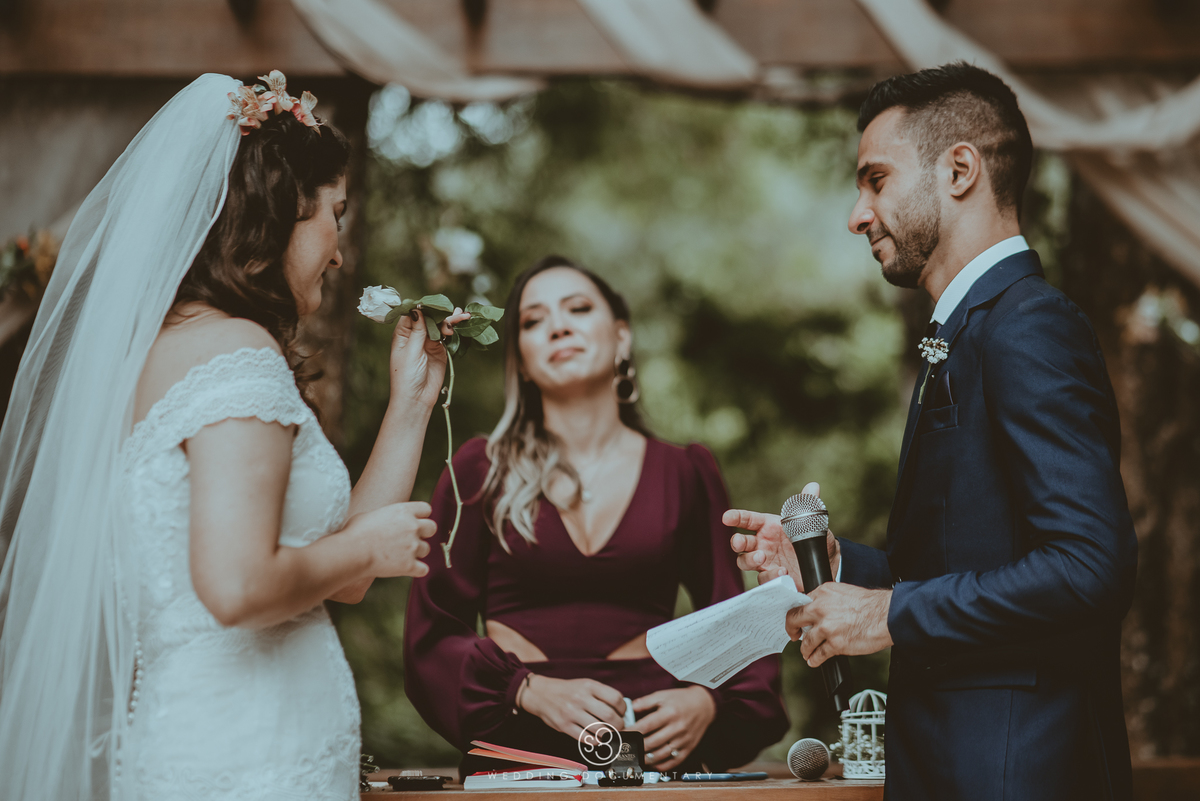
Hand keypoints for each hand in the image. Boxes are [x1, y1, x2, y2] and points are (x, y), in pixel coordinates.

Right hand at [350, 501, 436, 577]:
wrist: (351, 552)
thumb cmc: (354, 532)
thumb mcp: (371, 515)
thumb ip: (387, 516)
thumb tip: (386, 521)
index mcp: (404, 511)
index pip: (426, 509)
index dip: (420, 516)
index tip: (413, 522)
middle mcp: (412, 526)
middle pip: (432, 528)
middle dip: (424, 534)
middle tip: (411, 539)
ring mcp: (413, 546)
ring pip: (427, 549)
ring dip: (417, 553)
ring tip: (401, 555)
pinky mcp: (410, 565)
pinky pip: (423, 569)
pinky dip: (416, 570)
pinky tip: (406, 569)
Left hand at [389, 307, 471, 408]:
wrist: (416, 398)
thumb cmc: (406, 376)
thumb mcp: (411, 351)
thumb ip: (418, 330)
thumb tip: (419, 309)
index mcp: (403, 334)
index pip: (413, 314)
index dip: (425, 307)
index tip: (437, 303)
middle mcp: (415, 336)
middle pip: (430, 319)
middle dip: (442, 314)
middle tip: (456, 312)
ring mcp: (429, 343)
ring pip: (440, 326)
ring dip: (451, 321)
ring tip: (463, 316)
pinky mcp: (440, 351)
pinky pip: (448, 337)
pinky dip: (454, 331)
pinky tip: (461, 325)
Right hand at [518, 675, 625, 742]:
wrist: (541, 694)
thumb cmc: (568, 690)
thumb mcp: (585, 684)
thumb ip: (602, 695)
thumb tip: (622, 711)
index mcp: (589, 686)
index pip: (615, 698)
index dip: (623, 709)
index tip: (622, 713)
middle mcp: (581, 698)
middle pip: (610, 717)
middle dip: (619, 725)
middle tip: (618, 727)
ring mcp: (572, 713)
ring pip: (600, 730)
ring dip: (608, 735)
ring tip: (608, 733)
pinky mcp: (565, 726)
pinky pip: (587, 739)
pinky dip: (596, 741)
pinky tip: (596, 738)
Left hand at [629, 686, 715, 771]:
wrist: (704, 705)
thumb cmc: (681, 700)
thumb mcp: (663, 695)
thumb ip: (645, 702)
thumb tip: (630, 709)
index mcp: (669, 713)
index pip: (645, 726)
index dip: (631, 731)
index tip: (621, 735)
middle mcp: (676, 728)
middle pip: (652, 742)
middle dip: (636, 747)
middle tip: (626, 748)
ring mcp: (682, 740)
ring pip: (661, 755)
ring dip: (646, 758)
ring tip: (636, 756)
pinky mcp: (688, 749)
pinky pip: (673, 762)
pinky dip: (660, 765)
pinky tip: (651, 763)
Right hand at [725, 482, 839, 590]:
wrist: (826, 561)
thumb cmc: (813, 537)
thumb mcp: (812, 521)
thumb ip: (808, 504)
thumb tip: (813, 486)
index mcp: (768, 526)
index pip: (747, 520)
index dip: (736, 517)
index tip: (726, 517)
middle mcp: (762, 543)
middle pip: (740, 543)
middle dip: (737, 542)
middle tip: (741, 543)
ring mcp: (765, 561)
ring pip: (744, 561)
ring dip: (749, 560)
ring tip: (761, 558)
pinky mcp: (772, 577)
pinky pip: (763, 578)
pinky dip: (769, 576)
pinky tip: (782, 572)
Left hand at [787, 583, 892, 666]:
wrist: (887, 616)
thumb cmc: (870, 605)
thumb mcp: (843, 592)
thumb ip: (827, 600)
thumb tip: (815, 611)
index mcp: (823, 592)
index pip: (800, 602)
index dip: (797, 613)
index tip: (796, 620)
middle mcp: (821, 608)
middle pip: (794, 619)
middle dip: (791, 629)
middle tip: (793, 634)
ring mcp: (827, 627)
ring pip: (806, 641)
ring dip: (804, 649)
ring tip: (806, 652)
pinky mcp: (836, 644)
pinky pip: (818, 655)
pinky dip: (814, 660)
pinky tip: (814, 661)